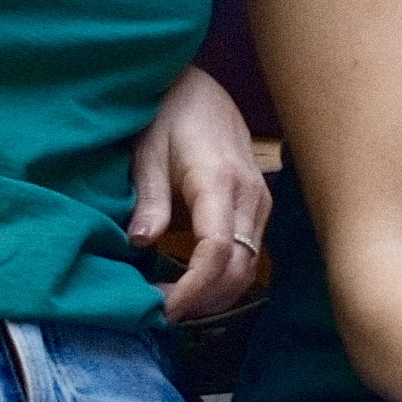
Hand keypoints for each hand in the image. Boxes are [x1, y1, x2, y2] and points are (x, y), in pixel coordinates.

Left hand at [119, 65, 270, 329]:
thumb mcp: (148, 149)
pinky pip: (249, 254)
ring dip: (215, 294)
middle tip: (161, 314)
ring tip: (175, 305)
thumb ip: (149, 198)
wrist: (200, 88)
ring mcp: (260, 203)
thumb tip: (141, 242)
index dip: (193, 288)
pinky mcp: (258, 207)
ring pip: (249, 267)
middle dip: (203, 300)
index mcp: (220, 182)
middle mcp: (250, 197)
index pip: (217, 251)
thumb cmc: (168, 113)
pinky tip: (194, 286)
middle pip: (239, 268)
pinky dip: (225, 278)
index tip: (164, 310)